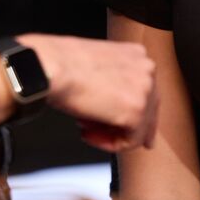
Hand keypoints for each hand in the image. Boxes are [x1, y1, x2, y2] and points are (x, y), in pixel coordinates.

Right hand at [21, 34, 158, 151]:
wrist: (52, 66)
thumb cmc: (62, 63)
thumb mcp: (96, 66)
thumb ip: (113, 82)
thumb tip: (112, 105)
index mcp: (137, 54)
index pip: (143, 91)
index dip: (126, 111)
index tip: (116, 124)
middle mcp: (147, 69)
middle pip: (147, 110)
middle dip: (123, 127)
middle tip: (103, 135)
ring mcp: (145, 90)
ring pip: (138, 128)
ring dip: (111, 134)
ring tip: (87, 130)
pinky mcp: (136, 112)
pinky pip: (130, 141)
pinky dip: (110, 144)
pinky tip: (89, 134)